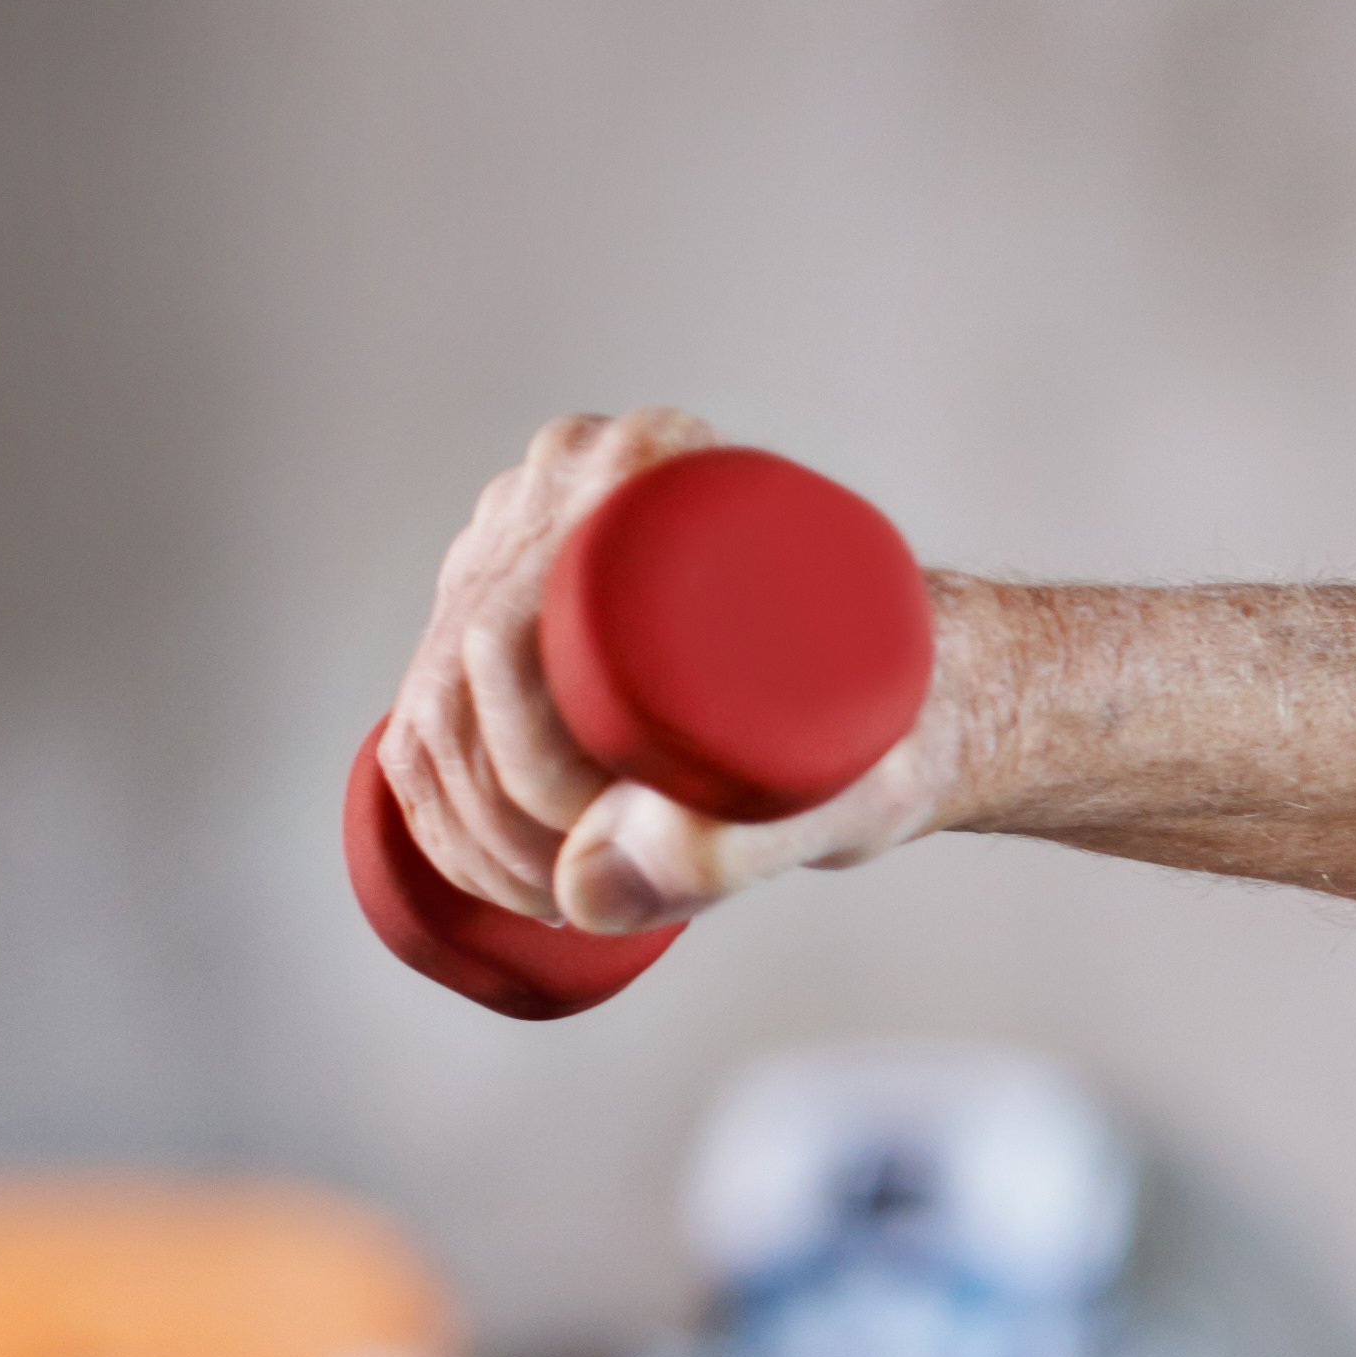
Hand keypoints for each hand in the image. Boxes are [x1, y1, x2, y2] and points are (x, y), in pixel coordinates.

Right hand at [375, 409, 956, 933]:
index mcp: (649, 465)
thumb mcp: (855, 788)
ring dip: (469, 822)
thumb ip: (743, 842)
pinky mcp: (513, 596)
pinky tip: (491, 864)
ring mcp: (529, 536)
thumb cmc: (906, 719)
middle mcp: (576, 477)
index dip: (526, 758)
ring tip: (561, 891)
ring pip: (439, 694)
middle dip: (498, 807)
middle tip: (591, 884)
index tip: (602, 836)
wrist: (927, 694)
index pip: (510, 624)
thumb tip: (586, 884)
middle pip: (466, 663)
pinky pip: (429, 702)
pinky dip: (440, 803)